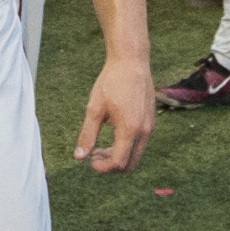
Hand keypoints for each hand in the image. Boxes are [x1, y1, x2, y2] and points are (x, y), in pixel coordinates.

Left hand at [76, 53, 155, 171]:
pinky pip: (140, 143)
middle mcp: (144, 131)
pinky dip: (127, 147)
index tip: (90, 161)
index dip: (103, 168)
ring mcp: (150, 126)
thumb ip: (88, 135)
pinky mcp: (151, 121)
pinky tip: (113, 133)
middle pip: (130, 164)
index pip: (118, 163)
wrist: (131, 61)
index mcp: (130, 129)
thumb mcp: (95, 109)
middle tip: (94, 155)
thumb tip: (78, 157)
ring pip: (136, 155)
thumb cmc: (111, 82)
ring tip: (101, 147)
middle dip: (111, 166)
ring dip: (119, 156)